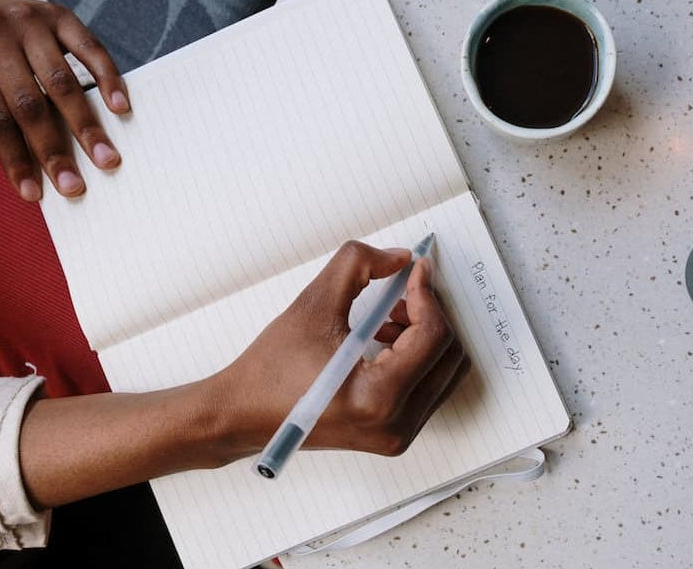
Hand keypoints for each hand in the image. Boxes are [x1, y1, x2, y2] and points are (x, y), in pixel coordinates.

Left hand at [0, 0, 129, 200]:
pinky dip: (107, 79)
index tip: (34, 195)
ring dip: (86, 126)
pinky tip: (120, 107)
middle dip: (53, 149)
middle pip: (28, 103)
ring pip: (61, 81)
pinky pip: (90, 48)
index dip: (14, 159)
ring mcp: (28, 21)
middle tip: (75, 186)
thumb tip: (39, 170)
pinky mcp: (59, 13)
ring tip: (106, 159)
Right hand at [210, 241, 469, 457]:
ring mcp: (397, 434)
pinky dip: (418, 355)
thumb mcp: (313, 303)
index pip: (433, 336)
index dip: (427, 294)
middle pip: (449, 354)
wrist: (243, 415)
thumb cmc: (270, 371)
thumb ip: (358, 266)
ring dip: (426, 333)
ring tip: (389, 315)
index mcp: (376, 399)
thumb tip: (401, 258)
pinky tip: (385, 337)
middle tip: (404, 289)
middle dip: (431, 313)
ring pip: (445, 370)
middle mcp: (394, 425)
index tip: (415, 271)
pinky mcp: (393, 434)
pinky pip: (429, 385)